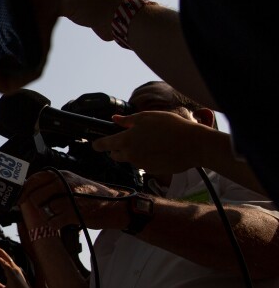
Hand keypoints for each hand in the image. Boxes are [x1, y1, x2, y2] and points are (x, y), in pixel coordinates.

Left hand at [20, 169, 129, 231]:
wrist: (115, 205)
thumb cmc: (91, 196)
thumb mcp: (71, 184)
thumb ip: (52, 186)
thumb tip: (28, 192)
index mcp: (61, 175)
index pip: (34, 179)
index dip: (22, 191)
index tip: (16, 199)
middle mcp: (64, 183)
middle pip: (35, 195)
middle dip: (33, 206)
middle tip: (35, 212)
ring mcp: (70, 197)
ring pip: (43, 209)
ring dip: (46, 216)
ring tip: (56, 216)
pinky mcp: (75, 212)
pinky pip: (54, 221)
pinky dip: (55, 225)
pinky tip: (62, 222)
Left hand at [91, 111, 206, 174]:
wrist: (192, 144)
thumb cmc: (170, 127)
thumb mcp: (147, 117)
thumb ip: (128, 120)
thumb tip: (115, 119)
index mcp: (125, 141)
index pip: (104, 145)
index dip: (98, 144)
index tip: (95, 144)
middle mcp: (130, 155)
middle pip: (115, 154)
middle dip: (117, 148)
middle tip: (129, 139)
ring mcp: (141, 165)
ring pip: (131, 159)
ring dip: (135, 152)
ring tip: (150, 141)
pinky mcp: (151, 171)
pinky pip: (144, 164)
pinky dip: (147, 158)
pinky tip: (159, 150)